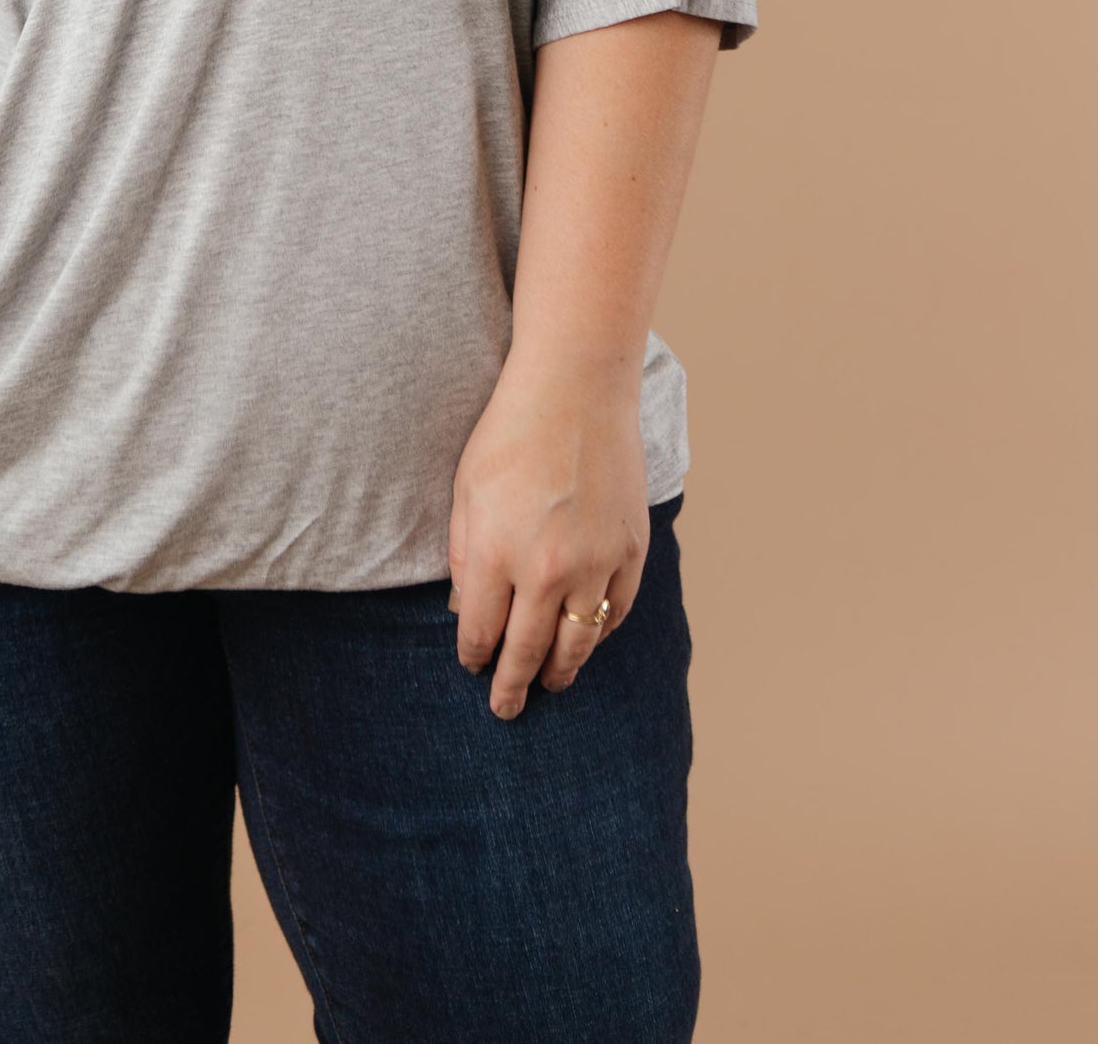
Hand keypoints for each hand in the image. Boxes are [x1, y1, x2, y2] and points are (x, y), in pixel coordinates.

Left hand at [446, 365, 650, 718]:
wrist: (576, 387)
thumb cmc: (510, 432)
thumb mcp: (467, 491)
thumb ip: (466, 556)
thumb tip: (467, 610)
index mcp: (498, 553)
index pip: (483, 632)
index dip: (475, 656)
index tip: (473, 668)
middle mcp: (548, 569)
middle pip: (530, 651)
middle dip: (514, 686)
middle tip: (506, 709)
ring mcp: (596, 562)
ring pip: (579, 642)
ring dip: (562, 670)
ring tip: (551, 684)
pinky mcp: (631, 549)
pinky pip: (616, 610)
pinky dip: (601, 631)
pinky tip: (587, 638)